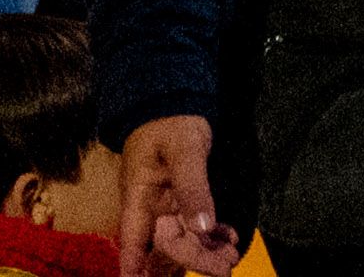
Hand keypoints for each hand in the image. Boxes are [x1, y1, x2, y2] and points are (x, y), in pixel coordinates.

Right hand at [117, 115, 235, 276]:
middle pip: (166, 246)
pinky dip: (212, 235)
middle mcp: (151, 209)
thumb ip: (193, 188)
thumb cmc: (172, 123)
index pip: (133, 242)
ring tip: (230, 260)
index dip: (134, 268)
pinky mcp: (183, 201)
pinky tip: (230, 239)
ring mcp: (167, 207)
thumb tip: (203, 228)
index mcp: (139, 198)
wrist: (176, 102)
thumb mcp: (185, 151)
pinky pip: (194, 226)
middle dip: (192, 260)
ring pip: (182, 240)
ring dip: (204, 253)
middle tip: (225, 269)